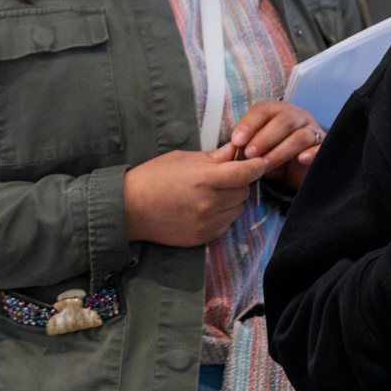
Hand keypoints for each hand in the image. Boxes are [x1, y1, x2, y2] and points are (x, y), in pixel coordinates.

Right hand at [124, 145, 276, 246]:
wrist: (129, 209)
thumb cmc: (153, 177)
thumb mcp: (181, 159)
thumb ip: (211, 158)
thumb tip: (233, 152)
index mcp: (204, 179)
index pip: (245, 173)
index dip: (257, 166)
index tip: (261, 161)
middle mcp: (209, 203)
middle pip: (243, 192)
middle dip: (240, 182)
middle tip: (226, 177)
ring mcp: (207, 223)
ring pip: (237, 210)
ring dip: (232, 200)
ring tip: (214, 194)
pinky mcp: (202, 238)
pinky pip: (225, 225)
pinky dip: (222, 216)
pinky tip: (206, 209)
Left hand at [224, 98, 322, 190]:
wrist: (297, 176)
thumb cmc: (274, 159)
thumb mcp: (258, 152)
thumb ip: (246, 147)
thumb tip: (230, 150)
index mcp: (278, 112)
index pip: (263, 110)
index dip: (249, 124)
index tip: (236, 141)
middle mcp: (297, 117)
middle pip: (283, 119)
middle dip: (264, 137)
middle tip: (250, 155)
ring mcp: (313, 131)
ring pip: (300, 135)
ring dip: (280, 150)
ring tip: (265, 165)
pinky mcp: (324, 149)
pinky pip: (321, 148)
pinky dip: (311, 152)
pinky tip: (300, 159)